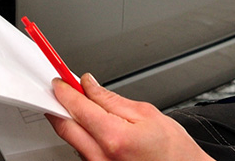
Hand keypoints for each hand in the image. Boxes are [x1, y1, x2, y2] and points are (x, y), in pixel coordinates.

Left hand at [47, 74, 212, 160]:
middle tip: (62, 91)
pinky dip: (81, 135)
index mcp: (114, 137)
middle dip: (60, 105)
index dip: (65, 89)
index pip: (77, 107)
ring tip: (82, 106)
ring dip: (71, 120)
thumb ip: (111, 98)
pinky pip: (81, 151)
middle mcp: (101, 156)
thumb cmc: (175, 151)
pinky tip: (91, 126)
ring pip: (71, 139)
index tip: (60, 80)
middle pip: (65, 125)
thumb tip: (89, 85)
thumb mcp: (146, 113)